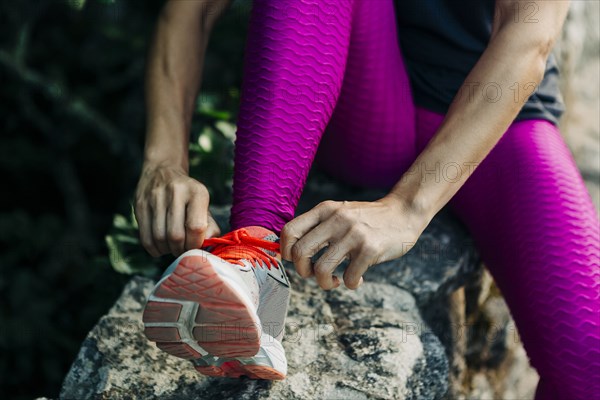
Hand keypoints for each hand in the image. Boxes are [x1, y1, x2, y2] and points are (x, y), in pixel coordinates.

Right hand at [134, 163, 219, 256]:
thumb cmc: (188, 195)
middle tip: (183, 250)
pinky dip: (154, 249)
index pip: (196, 227)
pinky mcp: (140, 205)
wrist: (162, 171)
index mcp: (196, 192)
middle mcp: (175, 192)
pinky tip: (161, 246)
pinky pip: (145, 237)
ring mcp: (155, 198)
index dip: (196, 244)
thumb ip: (210, 226)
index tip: (195, 246)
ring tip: (172, 247)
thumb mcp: (203, 205)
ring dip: (167, 250)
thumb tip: (207, 246)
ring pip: (159, 238)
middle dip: (181, 249)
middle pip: (176, 235)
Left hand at [280, 196, 428, 289]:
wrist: (403, 213)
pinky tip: (357, 278)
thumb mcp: (339, 212)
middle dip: (303, 271)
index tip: (295, 261)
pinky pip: (349, 278)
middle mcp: (336, 220)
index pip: (289, 231)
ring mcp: (353, 234)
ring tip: (335, 281)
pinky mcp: (370, 249)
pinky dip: (351, 284)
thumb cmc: (367, 219)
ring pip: (321, 270)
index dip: (285, 251)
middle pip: (299, 253)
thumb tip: (291, 253)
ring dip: (325, 284)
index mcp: (324, 210)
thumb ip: (318, 226)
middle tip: (314, 273)